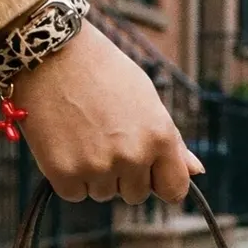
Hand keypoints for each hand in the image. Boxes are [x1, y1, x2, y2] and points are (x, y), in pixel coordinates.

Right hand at [11, 21, 202, 203]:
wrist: (50, 52)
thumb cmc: (102, 71)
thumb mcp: (146, 99)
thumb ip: (172, 142)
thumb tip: (197, 172)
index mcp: (159, 137)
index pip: (174, 190)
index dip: (160, 181)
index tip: (148, 173)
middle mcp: (132, 156)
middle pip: (135, 195)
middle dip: (123, 175)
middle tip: (104, 137)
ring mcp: (97, 167)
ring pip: (103, 194)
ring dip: (94, 174)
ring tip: (82, 134)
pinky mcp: (64, 174)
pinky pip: (74, 193)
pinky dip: (67, 176)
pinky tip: (64, 143)